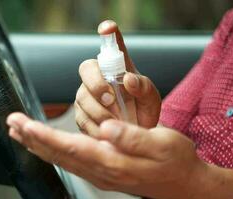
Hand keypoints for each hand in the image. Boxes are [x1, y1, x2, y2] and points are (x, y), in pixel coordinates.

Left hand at [7, 113, 206, 198]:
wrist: (185, 184)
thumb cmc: (176, 160)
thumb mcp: (162, 143)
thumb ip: (133, 137)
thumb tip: (106, 128)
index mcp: (114, 161)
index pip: (70, 147)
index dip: (44, 135)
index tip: (23, 124)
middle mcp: (103, 171)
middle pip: (59, 155)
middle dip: (32, 139)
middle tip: (12, 123)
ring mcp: (102, 175)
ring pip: (62, 160)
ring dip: (39, 146)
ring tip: (21, 132)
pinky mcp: (105, 173)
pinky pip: (72, 163)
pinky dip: (54, 152)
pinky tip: (47, 146)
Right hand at [75, 20, 160, 135]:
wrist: (135, 136)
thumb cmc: (143, 111)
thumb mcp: (151, 100)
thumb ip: (144, 88)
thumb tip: (129, 79)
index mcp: (118, 68)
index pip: (112, 44)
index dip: (108, 33)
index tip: (108, 28)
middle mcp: (98, 77)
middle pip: (86, 68)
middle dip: (96, 83)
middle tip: (110, 99)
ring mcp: (86, 95)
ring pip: (82, 97)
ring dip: (99, 112)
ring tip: (116, 122)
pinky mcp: (81, 114)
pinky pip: (81, 118)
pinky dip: (95, 127)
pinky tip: (107, 133)